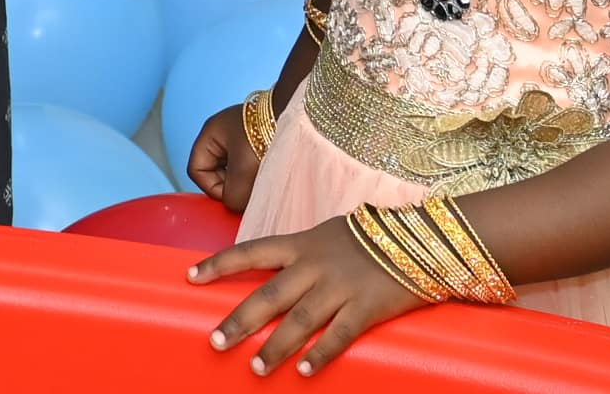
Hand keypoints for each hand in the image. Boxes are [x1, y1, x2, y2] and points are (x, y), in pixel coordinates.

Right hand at [186, 99, 269, 211]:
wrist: (298, 117)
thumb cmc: (267, 135)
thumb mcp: (244, 169)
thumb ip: (233, 194)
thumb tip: (235, 205)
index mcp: (210, 134)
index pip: (196, 170)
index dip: (211, 187)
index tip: (233, 193)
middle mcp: (222, 135)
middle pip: (215, 173)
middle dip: (232, 186)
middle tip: (251, 190)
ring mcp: (240, 139)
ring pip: (234, 172)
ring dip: (246, 182)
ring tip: (263, 181)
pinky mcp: (258, 144)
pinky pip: (249, 168)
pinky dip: (257, 176)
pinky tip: (269, 176)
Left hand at [194, 216, 423, 375]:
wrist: (419, 239)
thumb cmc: (367, 240)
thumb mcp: (325, 236)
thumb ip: (298, 255)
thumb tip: (269, 275)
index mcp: (301, 243)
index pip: (250, 251)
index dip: (218, 263)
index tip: (189, 277)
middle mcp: (315, 264)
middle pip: (269, 294)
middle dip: (240, 320)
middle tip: (215, 342)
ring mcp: (341, 286)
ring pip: (300, 320)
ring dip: (276, 347)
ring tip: (256, 369)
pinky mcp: (367, 306)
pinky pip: (339, 335)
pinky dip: (321, 355)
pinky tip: (304, 372)